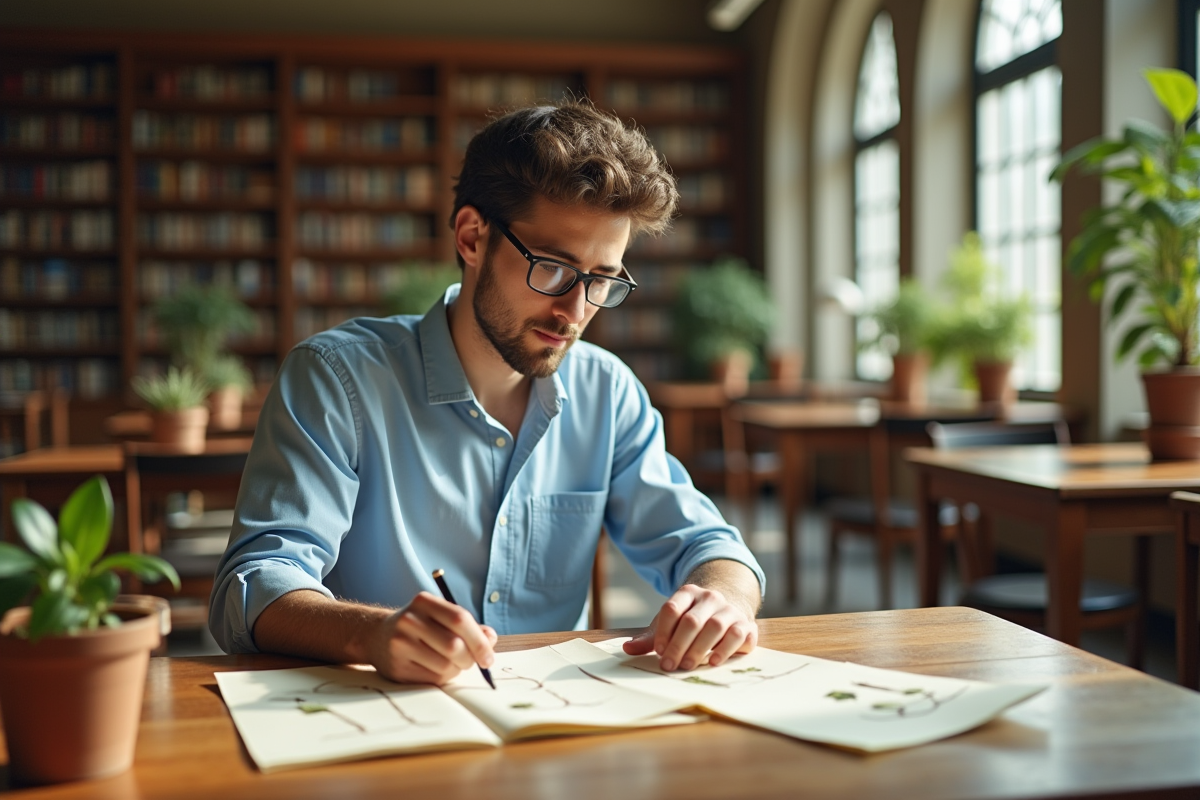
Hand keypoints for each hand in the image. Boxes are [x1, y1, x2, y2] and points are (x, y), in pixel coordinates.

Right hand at [367, 591, 496, 683]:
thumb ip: (468, 626)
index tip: (488, 657)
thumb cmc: (419, 626)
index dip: (480, 641)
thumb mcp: (440, 616)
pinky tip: (435, 669)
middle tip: (471, 662)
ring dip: (456, 670)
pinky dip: (443, 678)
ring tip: (450, 663)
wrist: (376, 636)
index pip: (460, 619)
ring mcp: (400, 644)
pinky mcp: (397, 667)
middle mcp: (409, 620)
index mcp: (424, 602)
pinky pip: (432, 679)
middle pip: (454, 646)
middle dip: (470, 659)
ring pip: (445, 666)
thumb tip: (490, 639)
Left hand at [622, 584, 757, 670]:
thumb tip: (628, 648)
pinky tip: (712, 662)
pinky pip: (736, 635)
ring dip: (698, 649)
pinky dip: (724, 650)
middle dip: (678, 645)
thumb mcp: (671, 624)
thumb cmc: (693, 620)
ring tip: (687, 666)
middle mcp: (710, 598)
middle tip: (669, 665)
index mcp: (688, 593)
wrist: (728, 611)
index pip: (672, 609)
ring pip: (714, 627)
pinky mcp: (746, 624)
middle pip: (692, 620)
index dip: (663, 631)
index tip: (658, 651)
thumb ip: (651, 637)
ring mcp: (729, 610)